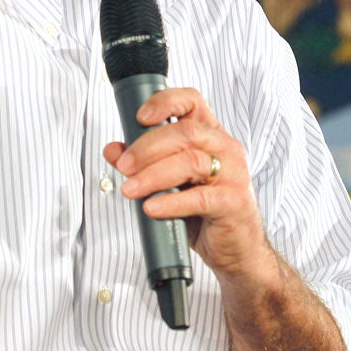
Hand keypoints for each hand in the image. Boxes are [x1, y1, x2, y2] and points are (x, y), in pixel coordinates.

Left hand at [103, 87, 267, 277]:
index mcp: (211, 135)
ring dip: (153, 175)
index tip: (139, 117)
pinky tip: (152, 207)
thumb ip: (144, 163)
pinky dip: (170, 202)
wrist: (238, 249)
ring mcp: (233, 174)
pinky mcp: (234, 203)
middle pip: (185, 132)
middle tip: (124, 165)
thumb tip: (112, 150)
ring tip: (130, 189)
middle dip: (147, 147)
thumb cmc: (206, 211)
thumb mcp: (171, 182)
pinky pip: (199, 198)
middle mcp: (226, 148)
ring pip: (190, 161)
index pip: (192, 101)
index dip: (165, 102)